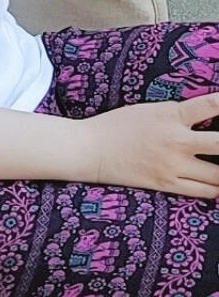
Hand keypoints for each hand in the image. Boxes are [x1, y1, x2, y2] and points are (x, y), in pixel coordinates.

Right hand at [80, 93, 218, 197]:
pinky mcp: (167, 184)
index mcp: (170, 116)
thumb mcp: (149, 109)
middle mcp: (176, 141)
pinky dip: (215, 188)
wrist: (91, 150)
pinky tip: (216, 182)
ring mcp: (173, 166)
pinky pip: (204, 191)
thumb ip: (178, 113)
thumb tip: (206, 116)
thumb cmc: (118, 125)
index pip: (210, 105)